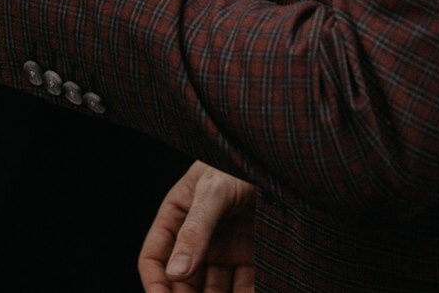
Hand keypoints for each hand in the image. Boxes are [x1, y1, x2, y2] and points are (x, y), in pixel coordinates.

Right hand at [139, 162, 256, 292]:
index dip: (154, 284)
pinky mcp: (252, 255)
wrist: (284, 160)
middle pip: (182, 281)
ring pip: (213, 290)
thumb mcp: (214, 191)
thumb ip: (195, 230)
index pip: (155, 257)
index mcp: (177, 215)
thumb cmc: (241, 162)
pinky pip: (244, 286)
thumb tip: (175, 272)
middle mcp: (198, 237)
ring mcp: (225, 248)